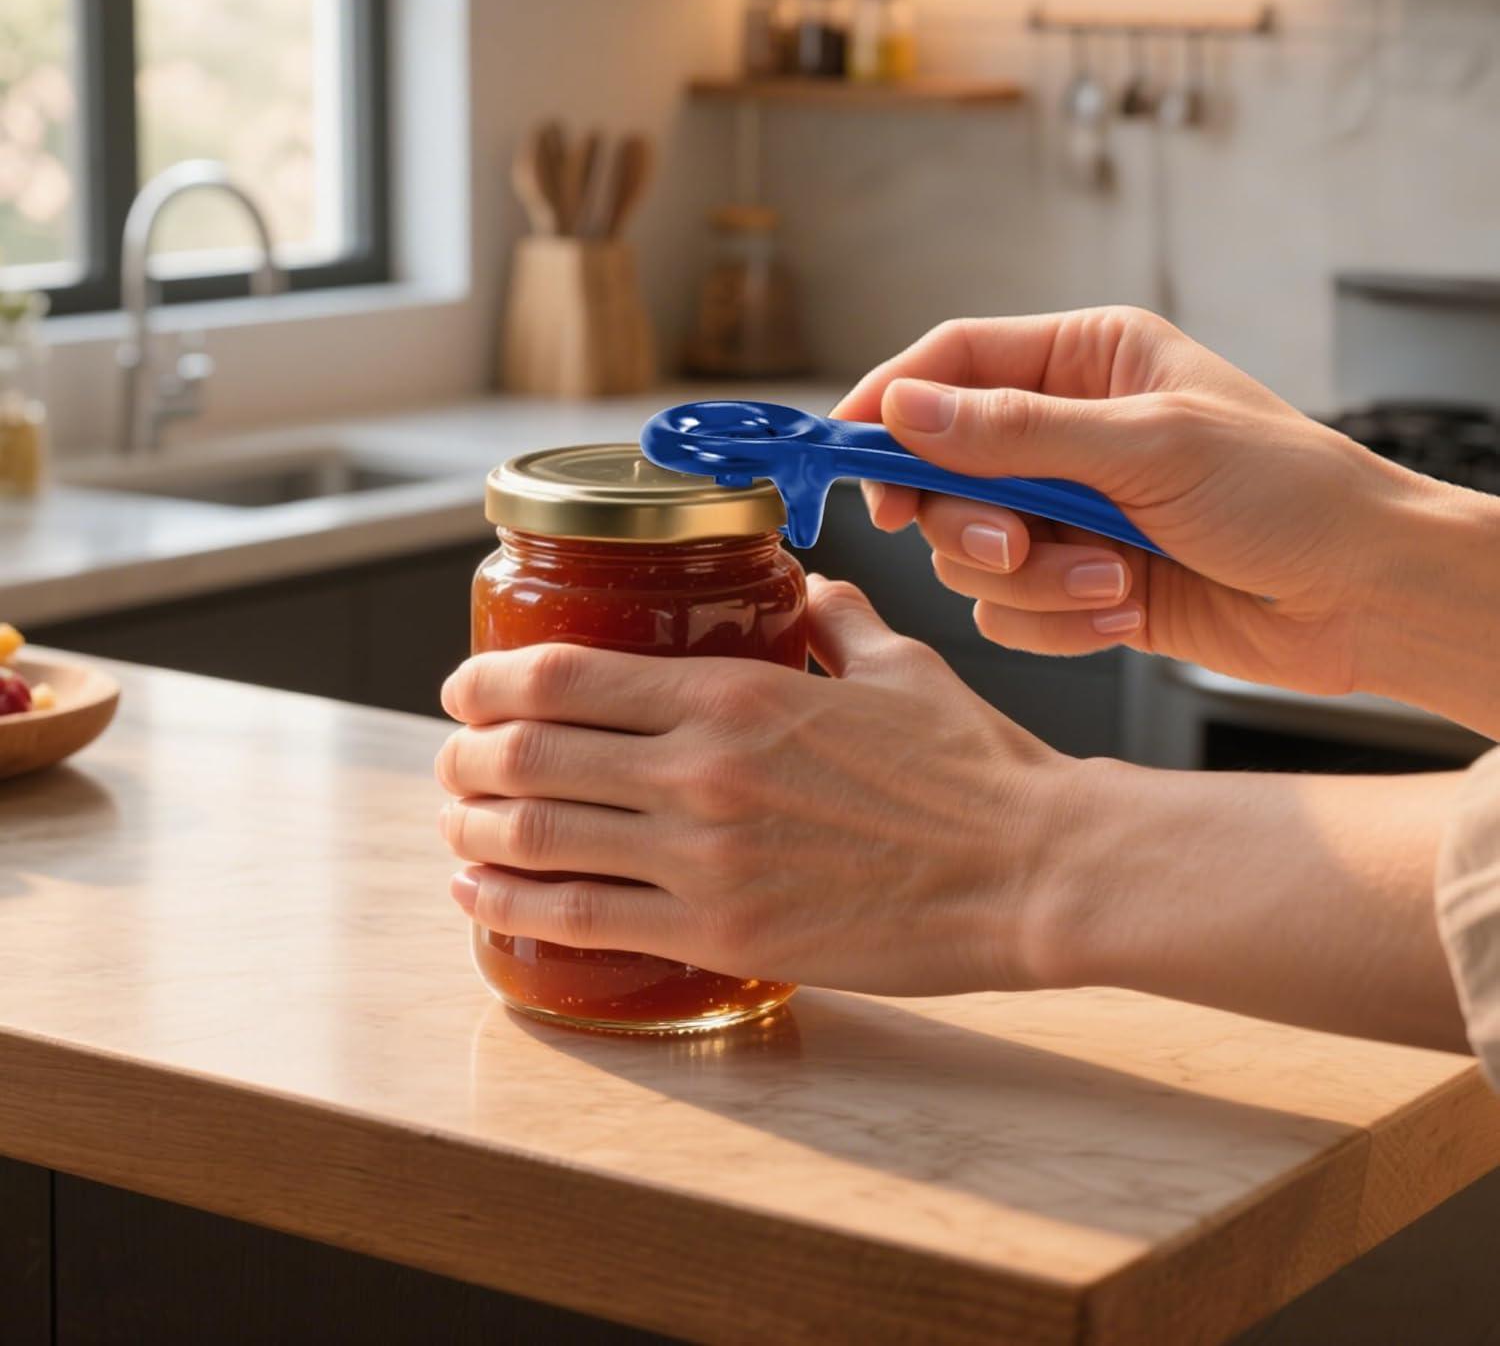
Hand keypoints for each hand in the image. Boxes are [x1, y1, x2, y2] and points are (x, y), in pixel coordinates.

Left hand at [435, 577, 1072, 995]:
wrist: (1034, 869)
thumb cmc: (973, 765)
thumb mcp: (899, 666)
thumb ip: (836, 619)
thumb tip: (808, 589)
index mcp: (736, 692)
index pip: (565, 675)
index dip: (490, 680)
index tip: (464, 686)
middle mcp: (701, 770)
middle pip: (529, 755)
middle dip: (466, 758)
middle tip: (453, 762)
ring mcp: (705, 858)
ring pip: (538, 840)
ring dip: (473, 832)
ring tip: (454, 828)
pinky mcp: (724, 932)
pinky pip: (585, 922)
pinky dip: (512, 909)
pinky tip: (482, 899)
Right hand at [833, 307, 1423, 695]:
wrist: (1362, 597)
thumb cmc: (1285, 492)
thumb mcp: (1148, 446)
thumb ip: (1014, 433)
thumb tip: (903, 410)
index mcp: (1084, 361)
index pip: (951, 364)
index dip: (889, 405)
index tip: (847, 455)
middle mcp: (1064, 433)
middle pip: (941, 471)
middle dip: (971, 521)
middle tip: (1014, 544)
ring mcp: (1067, 512)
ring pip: (969, 552)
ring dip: (1033, 581)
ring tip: (1112, 582)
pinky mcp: (1076, 582)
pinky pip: (1008, 611)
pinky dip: (1056, 622)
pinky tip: (1123, 612)